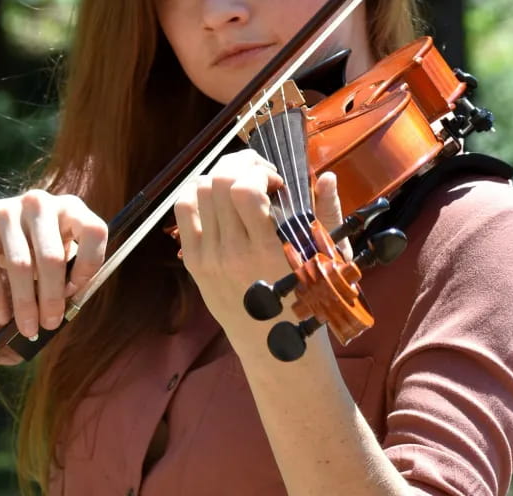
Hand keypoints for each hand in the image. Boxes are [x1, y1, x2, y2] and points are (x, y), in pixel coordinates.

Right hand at [0, 191, 107, 339]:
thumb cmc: (26, 247)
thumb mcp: (51, 250)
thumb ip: (65, 272)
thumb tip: (66, 311)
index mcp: (69, 208)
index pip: (94, 231)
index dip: (90, 264)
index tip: (76, 291)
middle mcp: (40, 203)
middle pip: (52, 256)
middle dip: (52, 297)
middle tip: (50, 324)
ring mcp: (8, 210)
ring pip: (21, 265)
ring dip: (25, 303)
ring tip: (28, 328)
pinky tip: (2, 317)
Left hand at [174, 149, 348, 332]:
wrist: (276, 350)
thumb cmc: (308, 304)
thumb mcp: (329, 261)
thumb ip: (327, 214)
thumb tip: (328, 177)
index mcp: (268, 250)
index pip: (244, 191)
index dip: (258, 171)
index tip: (277, 180)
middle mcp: (232, 252)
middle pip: (217, 182)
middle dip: (240, 163)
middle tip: (258, 172)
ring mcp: (208, 258)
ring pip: (197, 191)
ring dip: (219, 176)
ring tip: (239, 184)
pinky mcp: (194, 263)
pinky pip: (183, 212)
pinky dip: (198, 194)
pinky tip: (218, 199)